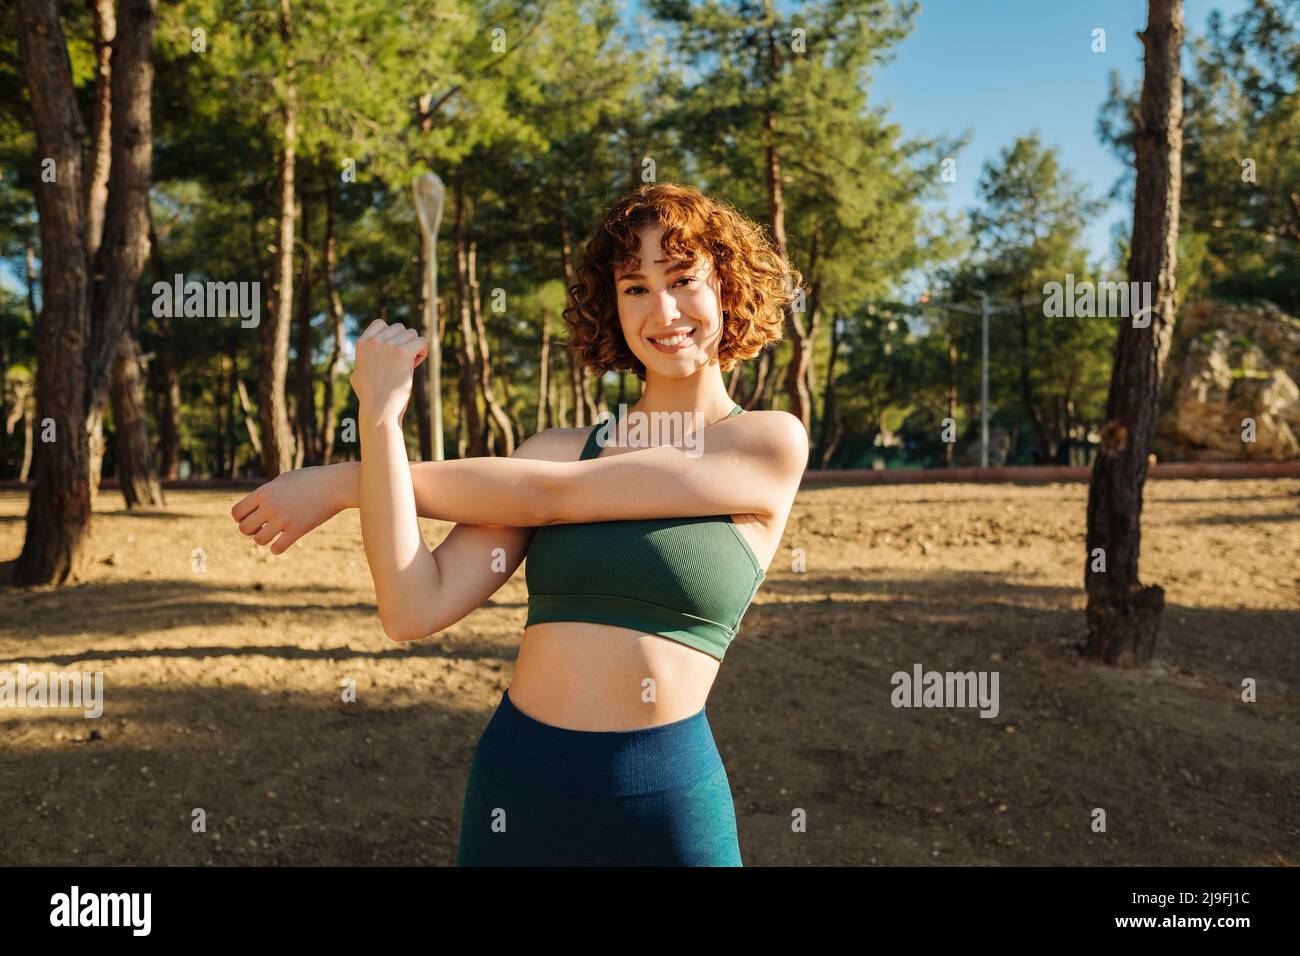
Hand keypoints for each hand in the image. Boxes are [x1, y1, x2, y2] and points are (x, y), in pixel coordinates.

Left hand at [230, 465, 348, 553]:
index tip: (253, 518)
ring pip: (259, 540)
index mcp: (264, 492)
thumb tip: (256, 506)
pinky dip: (277, 548)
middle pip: (244, 529)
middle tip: (263, 527)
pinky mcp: (298, 530)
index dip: (241, 518)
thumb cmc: (311, 479)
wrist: (336, 484)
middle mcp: (270, 506)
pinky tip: (284, 541)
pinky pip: (277, 548)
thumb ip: (268, 493)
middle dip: (252, 530)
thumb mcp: (284, 480)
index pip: (236, 513)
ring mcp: (284, 518)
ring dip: (264, 539)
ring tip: (275, 533)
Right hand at [350, 320, 427, 425]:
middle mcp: (374, 341)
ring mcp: (388, 345)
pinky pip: (422, 341)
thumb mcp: (357, 374)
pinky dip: (423, 353)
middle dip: (404, 344)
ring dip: (414, 348)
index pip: (381, 323)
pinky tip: (415, 366)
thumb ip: (363, 360)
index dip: (391, 337)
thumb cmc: (370, 397)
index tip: (392, 355)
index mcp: (362, 343)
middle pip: (399, 328)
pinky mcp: (403, 353)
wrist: (378, 410)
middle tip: (400, 364)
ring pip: (412, 334)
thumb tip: (367, 351)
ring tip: (407, 366)